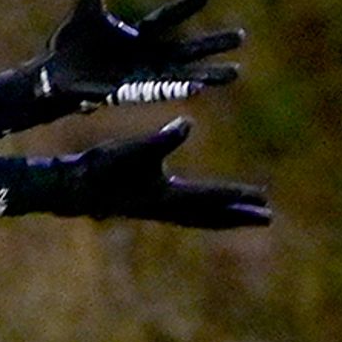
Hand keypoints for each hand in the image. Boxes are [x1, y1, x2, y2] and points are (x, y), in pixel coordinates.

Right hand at [0, 118, 270, 229]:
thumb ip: (162, 139)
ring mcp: (159, 208)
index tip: (263, 199)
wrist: (74, 187)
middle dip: (239, 216)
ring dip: (224, 216)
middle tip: (267, 218)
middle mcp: (167, 206)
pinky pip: (187, 211)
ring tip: (245, 216)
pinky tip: (206, 207)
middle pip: (211, 215)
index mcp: (167, 195)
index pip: (211, 197)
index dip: (237, 197)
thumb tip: (187, 123)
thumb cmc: (102, 168)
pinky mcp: (150, 204)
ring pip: (200, 216)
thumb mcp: (133, 149)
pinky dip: (204, 211)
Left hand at [32, 0, 244, 113]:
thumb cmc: (72, 43)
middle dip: (213, 43)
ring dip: (209, 74)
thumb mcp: (85, 14)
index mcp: (139, 35)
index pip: (167, 17)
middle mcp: (149, 55)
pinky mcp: (135, 92)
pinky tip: (199, 89)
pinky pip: (162, 91)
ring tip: (235, 73)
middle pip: (188, 48)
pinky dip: (180, 89)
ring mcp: (145, 76)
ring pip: (184, 74)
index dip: (185, 6)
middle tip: (242, 35)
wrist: (59, 74)